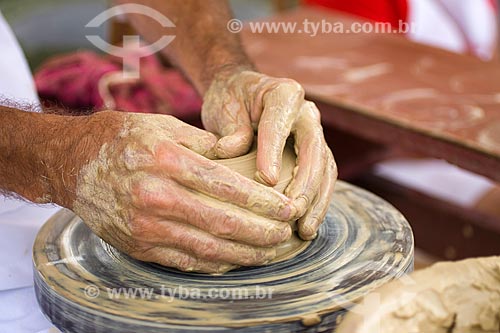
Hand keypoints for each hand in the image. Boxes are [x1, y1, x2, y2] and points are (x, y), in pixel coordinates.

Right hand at [66, 111, 293, 272]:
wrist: (71, 164)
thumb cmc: (120, 138)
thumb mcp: (161, 125)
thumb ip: (202, 141)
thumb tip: (239, 154)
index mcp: (167, 161)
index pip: (228, 186)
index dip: (263, 201)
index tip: (287, 207)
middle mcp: (157, 197)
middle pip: (224, 223)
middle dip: (263, 232)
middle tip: (288, 233)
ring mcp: (146, 226)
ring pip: (208, 249)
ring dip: (246, 254)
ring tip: (272, 252)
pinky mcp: (138, 245)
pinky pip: (185, 261)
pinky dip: (216, 263)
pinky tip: (237, 260)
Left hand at [202, 69, 336, 239]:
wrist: (240, 94)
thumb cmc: (231, 100)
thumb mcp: (224, 107)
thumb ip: (231, 129)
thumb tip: (229, 150)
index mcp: (284, 94)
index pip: (279, 125)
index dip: (273, 153)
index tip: (266, 181)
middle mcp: (306, 114)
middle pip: (314, 151)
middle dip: (306, 186)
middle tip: (292, 213)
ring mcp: (314, 134)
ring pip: (325, 169)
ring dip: (317, 201)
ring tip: (304, 230)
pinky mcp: (313, 154)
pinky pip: (322, 179)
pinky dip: (316, 203)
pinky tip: (306, 226)